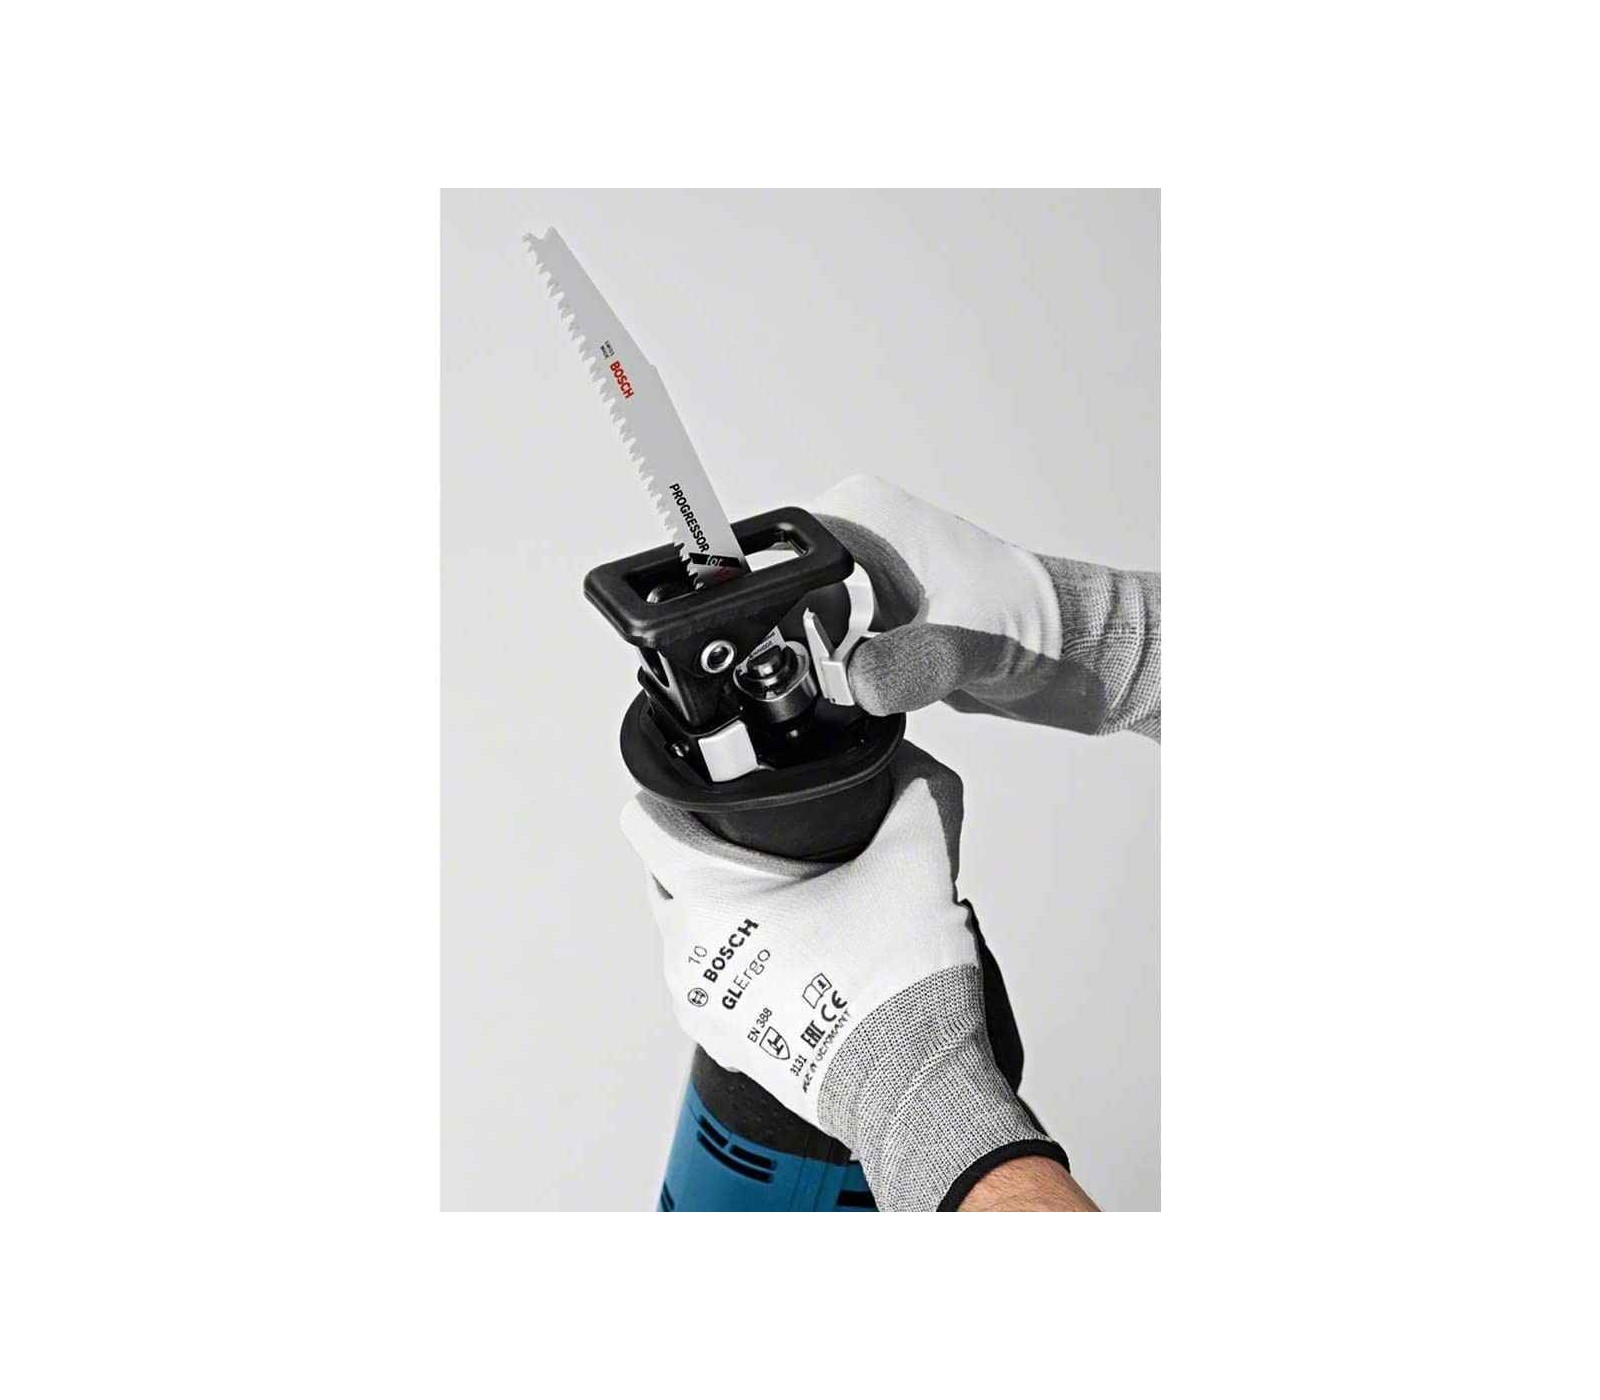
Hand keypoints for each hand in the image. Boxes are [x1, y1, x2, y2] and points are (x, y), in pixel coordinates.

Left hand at [620, 743, 1066, 1210]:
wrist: (914, 1084)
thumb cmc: (897, 986)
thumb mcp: (918, 859)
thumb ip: (916, 787)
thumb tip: (909, 756)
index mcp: (706, 899)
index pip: (645, 819)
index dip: (675, 788)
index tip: (714, 786)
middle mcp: (686, 952)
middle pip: (666, 871)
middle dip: (707, 849)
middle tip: (773, 842)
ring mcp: (701, 1002)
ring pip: (691, 928)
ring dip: (726, 909)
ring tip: (792, 900)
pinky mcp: (724, 1040)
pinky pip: (715, 978)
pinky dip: (742, 960)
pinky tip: (797, 950)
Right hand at [811, 475, 1160, 738]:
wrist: (1072, 654)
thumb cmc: (1036, 621)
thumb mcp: (966, 642)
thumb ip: (906, 662)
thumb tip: (857, 682)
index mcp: (865, 516)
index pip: (776, 556)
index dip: (778, 610)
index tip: (814, 648)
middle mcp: (855, 544)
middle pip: (777, 602)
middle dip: (806, 649)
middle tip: (860, 671)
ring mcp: (861, 586)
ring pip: (797, 638)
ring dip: (829, 672)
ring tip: (889, 675)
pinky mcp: (872, 625)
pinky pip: (826, 663)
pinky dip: (845, 687)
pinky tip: (886, 689)